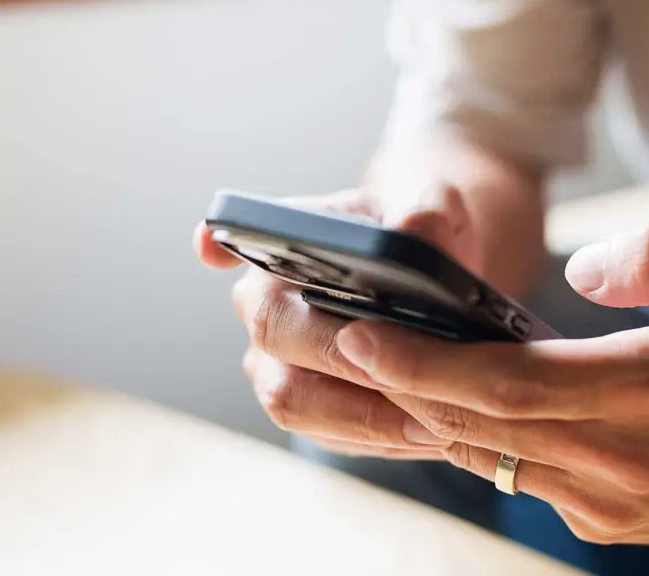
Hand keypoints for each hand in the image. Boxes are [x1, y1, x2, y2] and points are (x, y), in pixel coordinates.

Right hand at [194, 186, 481, 459]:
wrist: (432, 285)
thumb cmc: (417, 236)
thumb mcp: (429, 211)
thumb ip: (424, 215)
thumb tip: (413, 232)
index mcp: (283, 246)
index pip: (234, 238)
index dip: (220, 245)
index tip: (212, 245)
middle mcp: (265, 303)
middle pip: (274, 334)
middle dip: (343, 360)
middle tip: (412, 375)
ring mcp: (275, 361)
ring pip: (292, 401)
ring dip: (363, 416)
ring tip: (436, 421)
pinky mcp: (306, 407)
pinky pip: (329, 435)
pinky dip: (378, 439)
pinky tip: (431, 432)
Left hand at [330, 224, 648, 545]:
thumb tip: (585, 273)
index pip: (504, 383)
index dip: (422, 362)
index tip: (361, 335)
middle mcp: (634, 467)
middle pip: (484, 428)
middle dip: (405, 387)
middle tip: (352, 345)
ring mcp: (629, 508)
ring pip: (499, 462)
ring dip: (435, 417)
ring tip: (389, 370)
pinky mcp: (630, 523)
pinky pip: (531, 485)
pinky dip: (486, 446)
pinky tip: (463, 411)